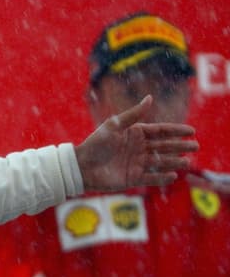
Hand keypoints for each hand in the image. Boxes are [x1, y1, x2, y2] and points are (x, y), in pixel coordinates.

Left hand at [74, 95, 196, 192]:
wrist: (81, 166)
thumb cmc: (96, 143)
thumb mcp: (114, 126)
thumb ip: (133, 114)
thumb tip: (150, 97)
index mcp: (135, 134)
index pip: (160, 131)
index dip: (176, 131)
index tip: (192, 131)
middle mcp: (138, 148)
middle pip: (164, 146)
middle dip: (180, 146)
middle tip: (196, 146)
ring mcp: (137, 164)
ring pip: (160, 162)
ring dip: (174, 162)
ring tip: (187, 162)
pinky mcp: (133, 178)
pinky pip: (151, 178)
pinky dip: (162, 178)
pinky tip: (173, 175)